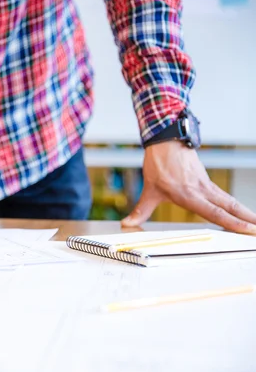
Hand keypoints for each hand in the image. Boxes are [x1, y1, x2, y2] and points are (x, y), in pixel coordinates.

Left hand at [122, 141, 255, 233]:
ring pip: (230, 201)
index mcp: (189, 195)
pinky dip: (236, 206)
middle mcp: (202, 191)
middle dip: (249, 220)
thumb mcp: (149, 190)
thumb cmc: (158, 164)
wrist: (166, 140)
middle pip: (230, 207)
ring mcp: (207, 185)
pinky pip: (225, 197)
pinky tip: (244, 213)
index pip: (215, 213)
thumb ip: (140, 210)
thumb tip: (126, 224)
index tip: (249, 230)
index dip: (233, 223)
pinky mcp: (207, 182)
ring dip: (246, 213)